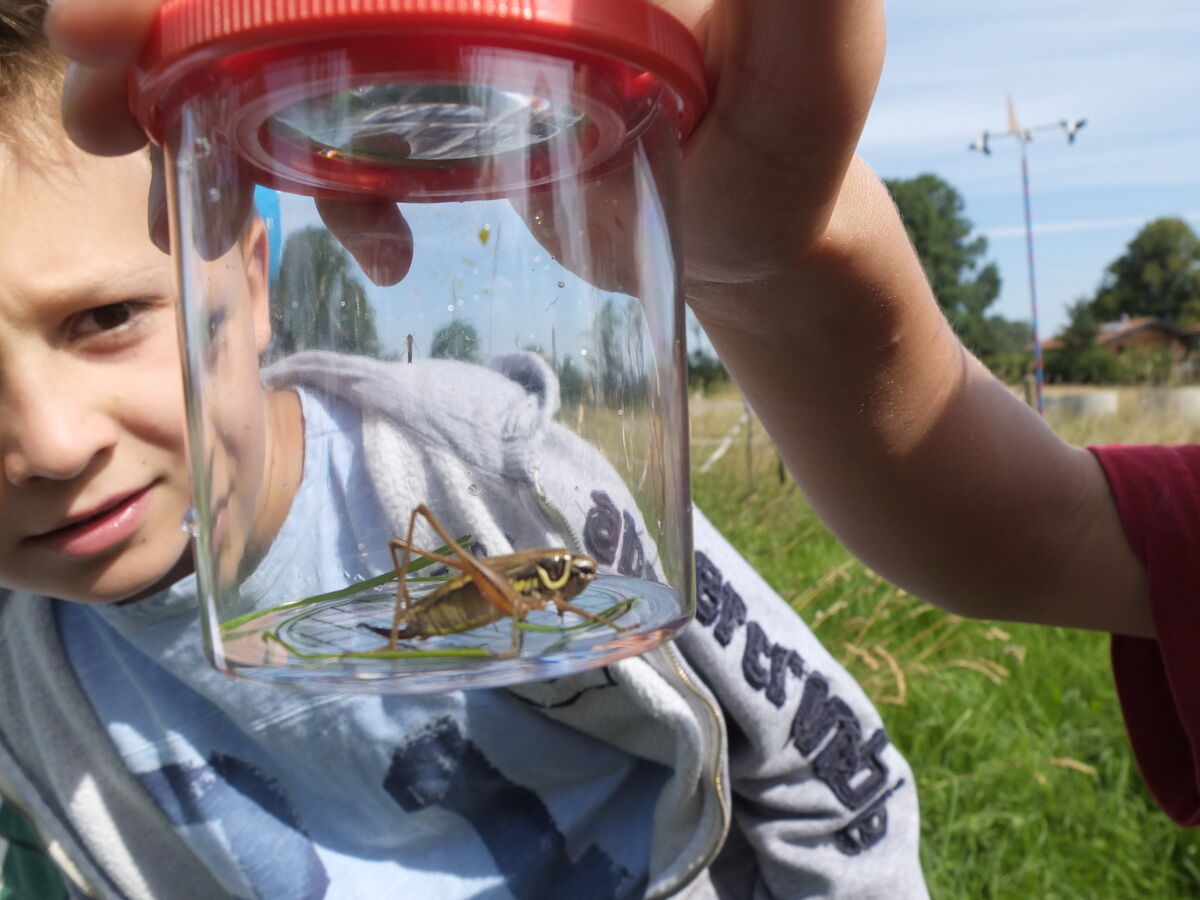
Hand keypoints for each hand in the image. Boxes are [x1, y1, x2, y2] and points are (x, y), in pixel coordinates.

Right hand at [46, 0, 881, 292]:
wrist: (757, 231)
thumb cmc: (791, 155)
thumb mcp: (813, 69)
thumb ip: (809, 2)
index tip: (134, 15)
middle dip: (172, 13)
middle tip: (89, 87)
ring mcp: (453, 27)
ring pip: (293, 32)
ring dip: (197, 84)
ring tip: (144, 152)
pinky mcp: (446, 100)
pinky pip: (344, 119)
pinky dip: (318, 178)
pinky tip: (372, 246)